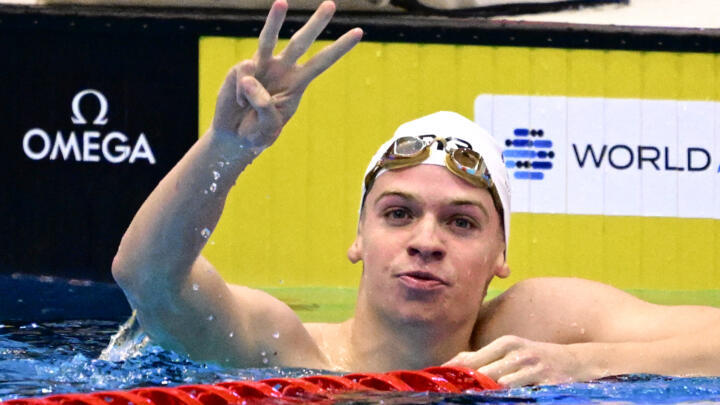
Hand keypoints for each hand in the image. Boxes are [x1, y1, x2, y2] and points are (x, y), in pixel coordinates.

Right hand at [211, 0, 361, 155]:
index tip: (359, 31)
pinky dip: (242, 93)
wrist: (235, 137)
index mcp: (298, 83)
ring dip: (275, 20)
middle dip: (316, 23)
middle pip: (301, 41)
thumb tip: (249, 79)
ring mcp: (261, 66)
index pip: (322, 62)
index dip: (340, 48)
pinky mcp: (241, 69)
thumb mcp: (269, 126)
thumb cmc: (258, 133)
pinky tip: (240, 103)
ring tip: (282, 2)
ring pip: (268, 38)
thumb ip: (264, 105)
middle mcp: (282, 69)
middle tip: (331, 4)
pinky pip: (244, 74)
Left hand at [444, 336, 589, 386]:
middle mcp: (516, 352)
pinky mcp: (547, 381)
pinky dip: (512, 396)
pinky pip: (524, 392)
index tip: (436, 382)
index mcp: (505, 344)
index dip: (453, 371)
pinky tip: (502, 398)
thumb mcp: (511, 350)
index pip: (472, 359)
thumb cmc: (536, 356)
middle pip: (483, 372)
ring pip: (501, 383)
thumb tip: (452, 362)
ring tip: (472, 397)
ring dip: (487, 392)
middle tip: (451, 394)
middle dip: (468, 384)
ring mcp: (532, 367)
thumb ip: (483, 356)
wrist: (577, 360)